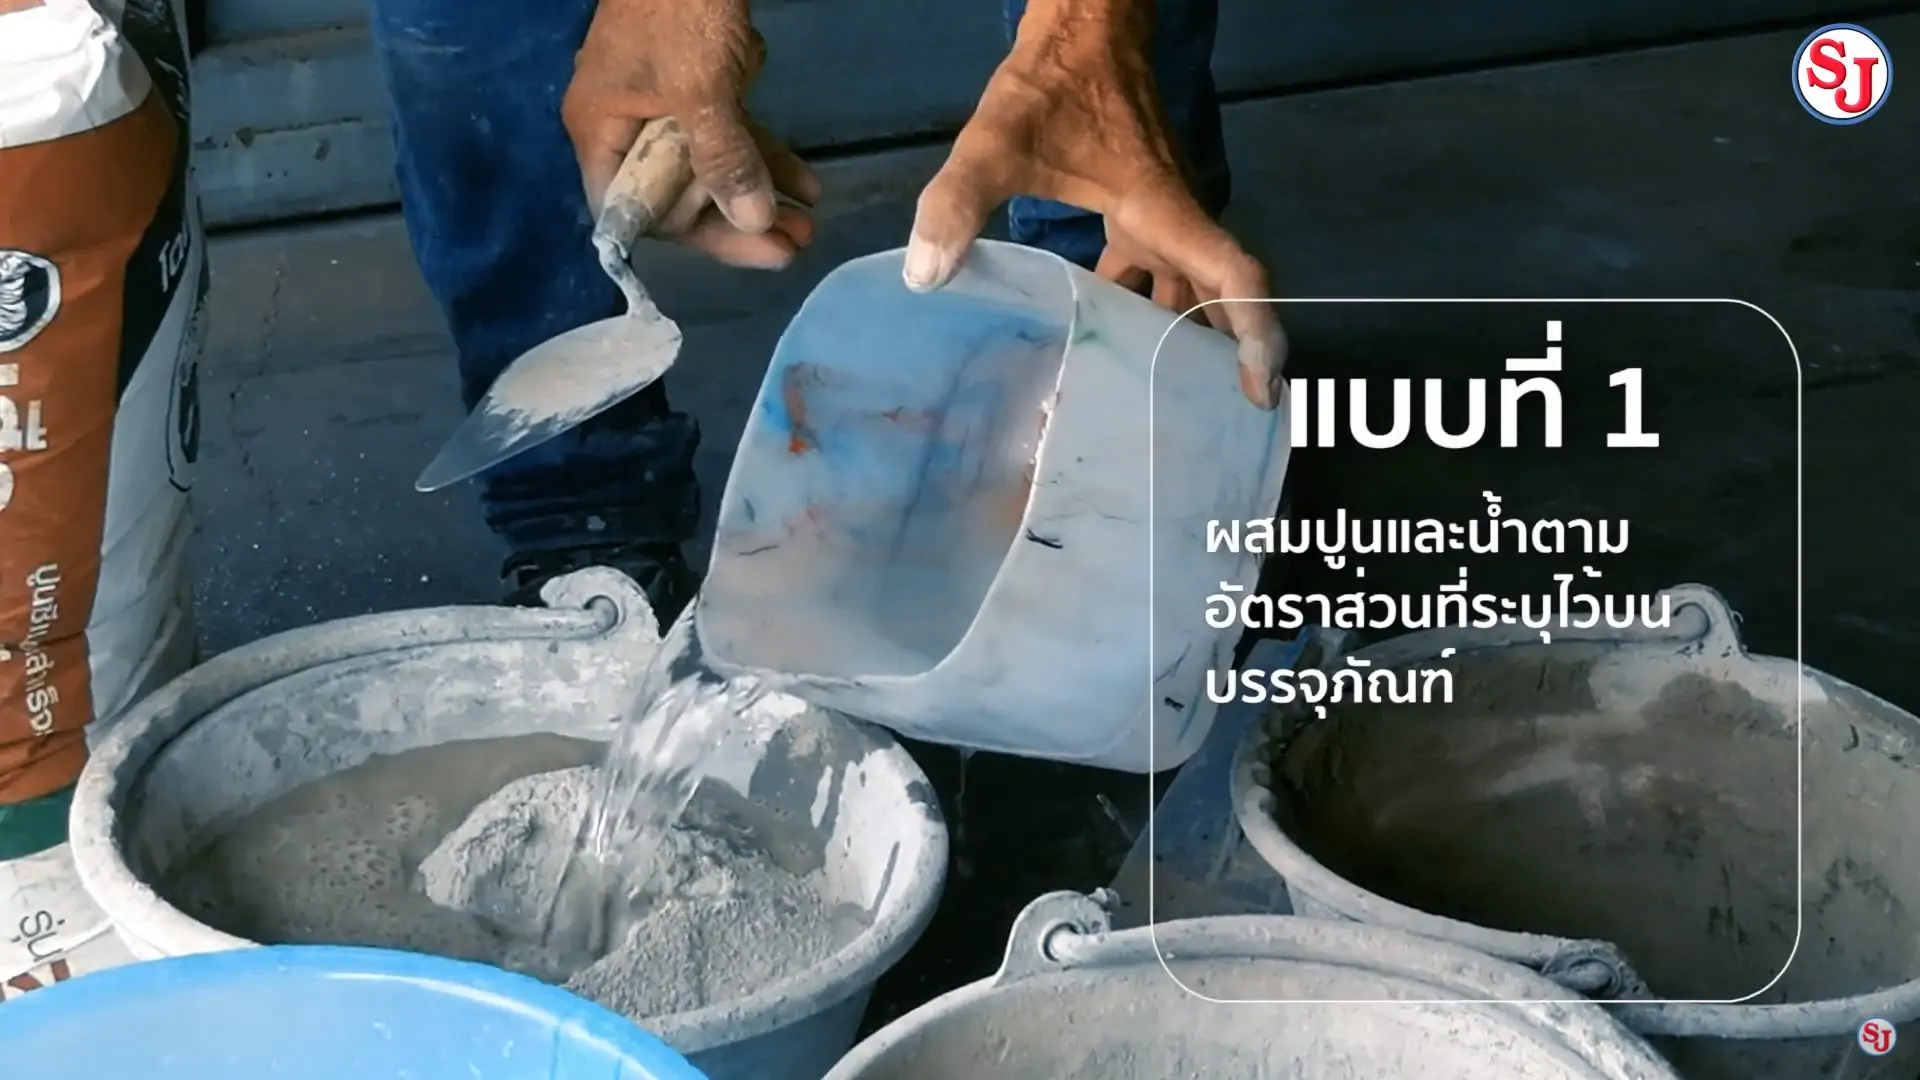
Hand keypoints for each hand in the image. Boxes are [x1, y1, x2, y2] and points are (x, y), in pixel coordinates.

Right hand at [561, 0, 821, 268]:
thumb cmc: (679, 9)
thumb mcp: (701, 89)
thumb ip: (724, 158)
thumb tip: (752, 222)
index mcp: (603, 130)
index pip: (636, 211)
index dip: (696, 237)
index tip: (755, 248)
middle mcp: (627, 125)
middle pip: (679, 197)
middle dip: (739, 221)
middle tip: (796, 243)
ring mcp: (663, 104)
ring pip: (711, 169)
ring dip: (760, 196)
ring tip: (809, 225)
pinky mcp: (698, 83)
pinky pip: (729, 135)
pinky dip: (764, 157)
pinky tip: (806, 182)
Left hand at [904, 0, 1284, 408]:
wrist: (1082, 28)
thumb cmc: (1053, 82)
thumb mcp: (997, 141)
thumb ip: (958, 203)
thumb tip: (926, 277)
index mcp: (1162, 211)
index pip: (1233, 275)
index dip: (1257, 332)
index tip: (1260, 387)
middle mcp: (1175, 217)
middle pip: (1220, 297)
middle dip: (1224, 359)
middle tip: (1209, 425)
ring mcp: (1160, 215)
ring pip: (1189, 288)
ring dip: (1182, 339)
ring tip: (1159, 405)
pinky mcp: (1138, 210)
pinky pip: (1158, 271)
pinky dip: (1145, 309)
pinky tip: (1108, 344)